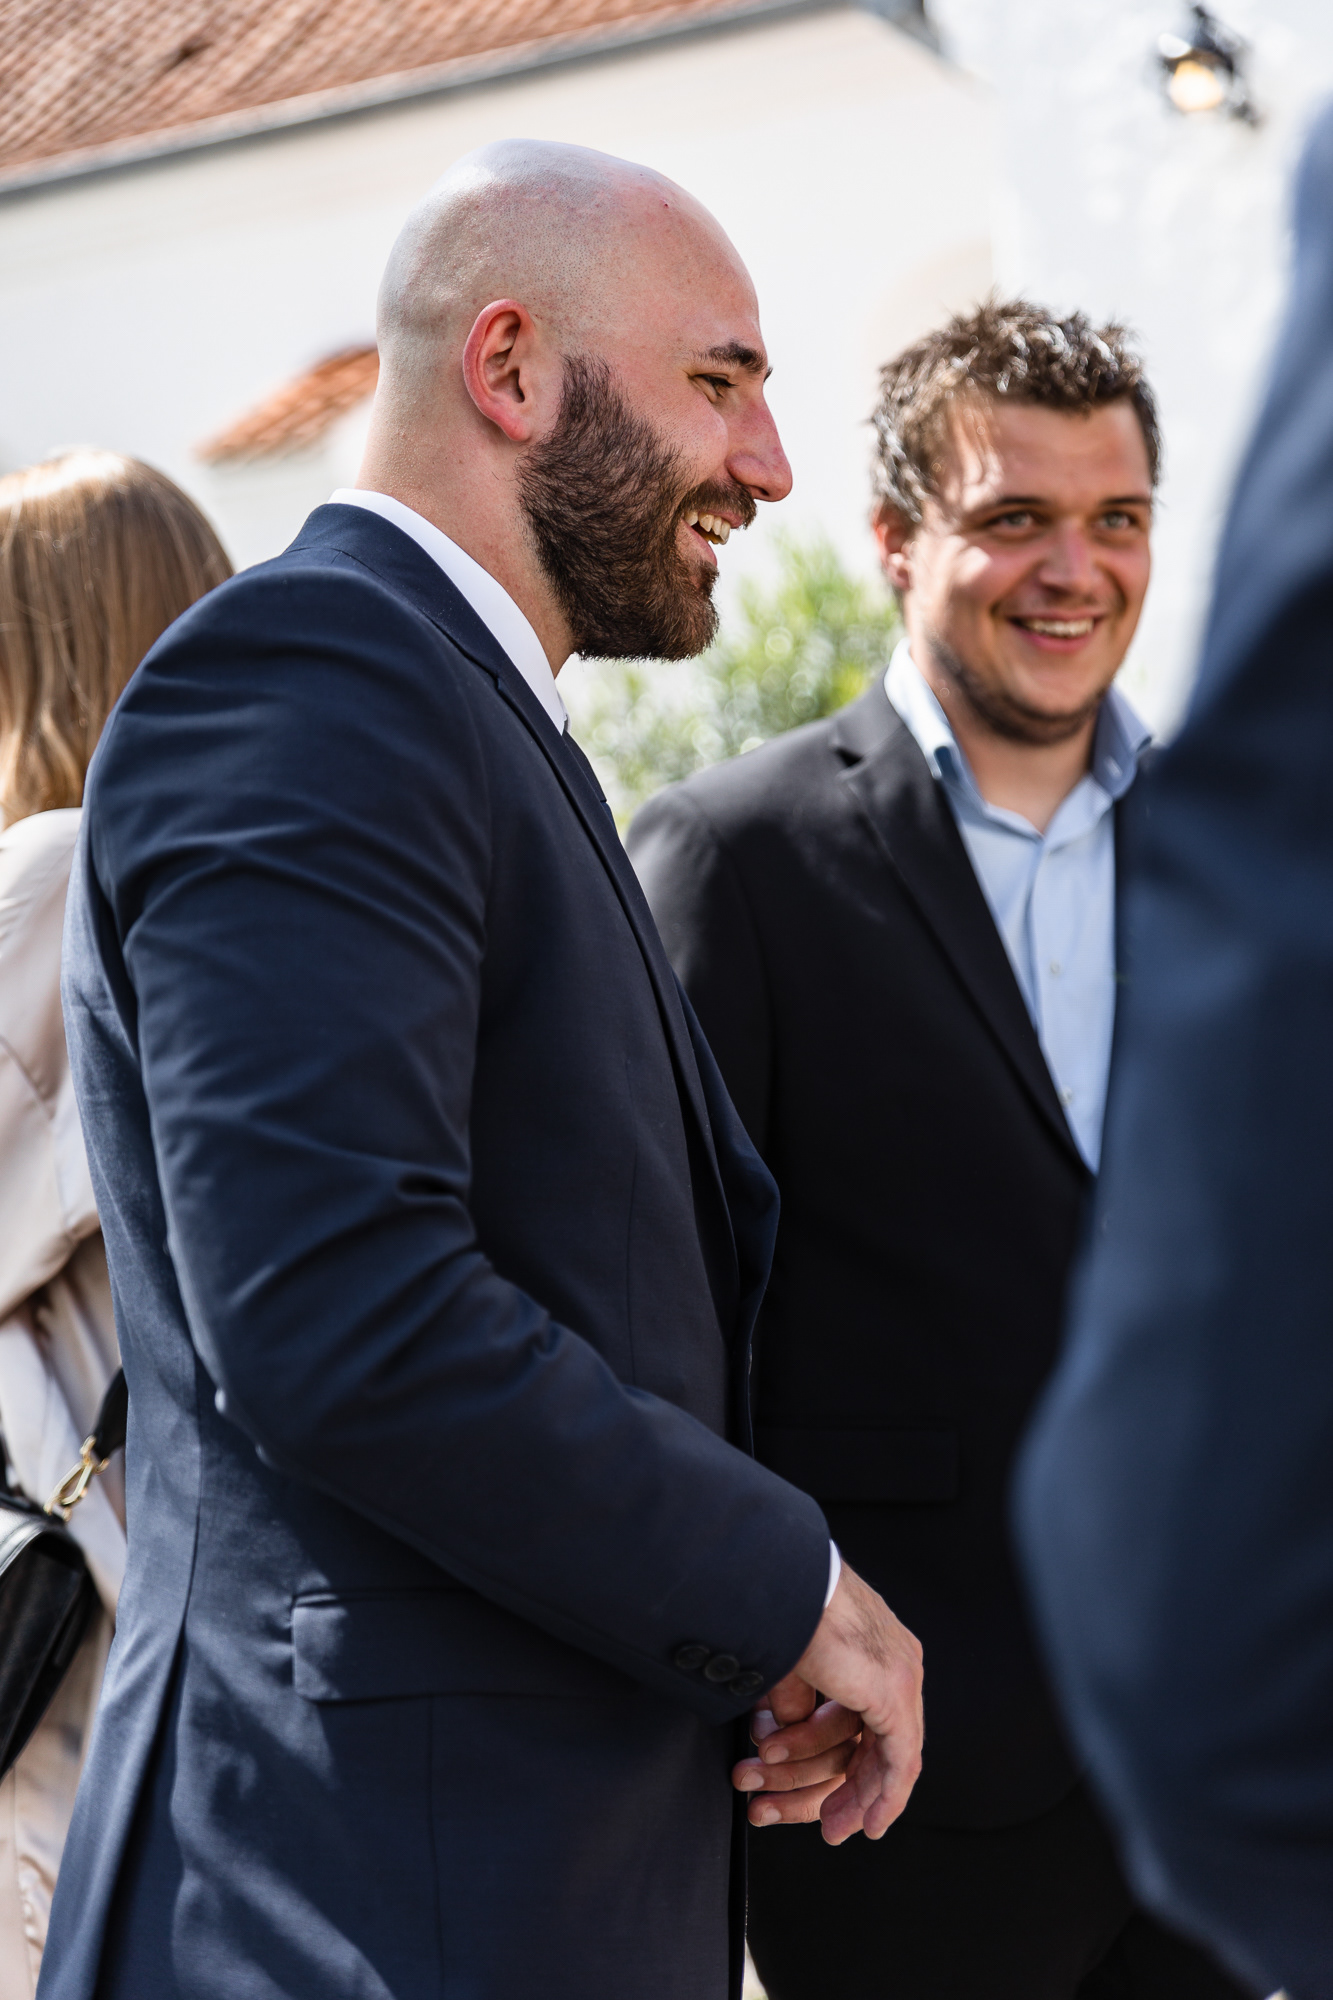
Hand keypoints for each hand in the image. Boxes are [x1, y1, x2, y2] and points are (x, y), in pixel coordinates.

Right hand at [731, 1560, 922, 1843]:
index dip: (848, 1760)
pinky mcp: (894, 1694)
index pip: (871, 1720)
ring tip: (832, 1828)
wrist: (783, 1586)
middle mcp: (898, 1661)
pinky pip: (899, 1761)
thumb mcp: (791, 1667)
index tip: (825, 1792)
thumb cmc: (780, 1610)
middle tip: (830, 1824)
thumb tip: (785, 1735)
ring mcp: (901, 1677)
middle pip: (881, 1743)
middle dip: (852, 1789)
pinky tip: (868, 1824)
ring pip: (889, 1758)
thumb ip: (798, 1701)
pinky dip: (884, 1797)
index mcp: (876, 1647)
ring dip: (858, 1798)